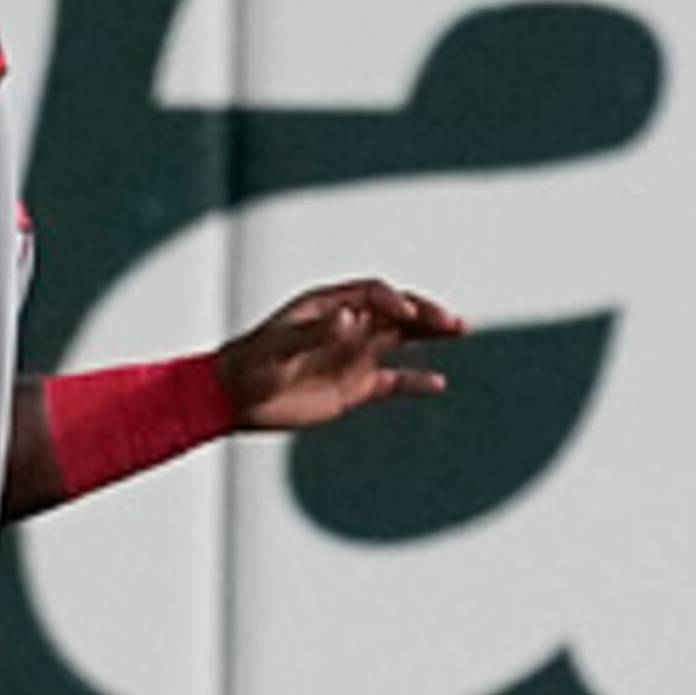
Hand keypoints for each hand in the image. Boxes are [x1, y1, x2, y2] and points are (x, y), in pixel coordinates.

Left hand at [215, 277, 468, 431]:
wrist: (235, 399)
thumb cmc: (251, 364)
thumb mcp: (280, 346)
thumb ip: (316, 333)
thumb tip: (350, 319)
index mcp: (329, 306)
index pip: (373, 295)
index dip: (393, 301)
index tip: (407, 314)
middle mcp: (347, 327)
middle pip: (396, 312)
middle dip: (425, 313)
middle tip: (453, 321)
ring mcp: (353, 356)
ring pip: (401, 340)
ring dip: (429, 335)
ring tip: (460, 330)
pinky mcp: (354, 388)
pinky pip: (393, 381)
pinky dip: (415, 381)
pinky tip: (438, 382)